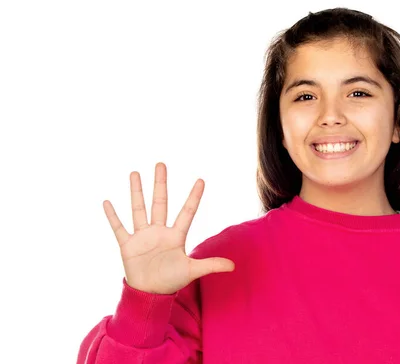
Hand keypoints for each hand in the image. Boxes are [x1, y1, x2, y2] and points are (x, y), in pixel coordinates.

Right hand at [103, 162, 234, 293]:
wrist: (150, 294)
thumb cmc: (172, 281)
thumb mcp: (192, 271)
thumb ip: (211, 265)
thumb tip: (234, 266)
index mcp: (176, 235)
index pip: (187, 212)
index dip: (194, 197)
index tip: (201, 180)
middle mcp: (159, 231)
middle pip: (160, 202)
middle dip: (160, 184)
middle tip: (161, 164)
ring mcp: (142, 236)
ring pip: (139, 209)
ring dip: (136, 192)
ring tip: (134, 173)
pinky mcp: (128, 245)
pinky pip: (119, 228)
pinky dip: (112, 216)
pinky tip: (107, 202)